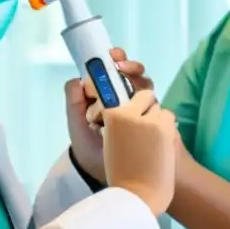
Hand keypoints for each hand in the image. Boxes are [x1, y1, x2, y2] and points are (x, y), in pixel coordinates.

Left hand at [65, 49, 152, 181]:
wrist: (105, 172)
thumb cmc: (89, 147)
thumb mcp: (77, 124)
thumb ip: (74, 102)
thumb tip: (77, 79)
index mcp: (104, 94)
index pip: (111, 70)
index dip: (113, 59)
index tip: (111, 56)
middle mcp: (123, 97)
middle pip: (131, 73)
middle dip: (130, 65)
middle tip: (121, 66)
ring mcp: (139, 108)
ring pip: (144, 85)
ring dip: (140, 78)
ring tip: (130, 80)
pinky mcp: (152, 120)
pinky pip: (155, 104)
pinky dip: (152, 100)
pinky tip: (146, 103)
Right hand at [102, 90, 177, 216]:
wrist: (138, 193)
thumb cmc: (120, 173)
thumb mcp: (108, 142)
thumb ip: (116, 123)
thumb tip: (128, 111)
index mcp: (111, 115)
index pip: (121, 94)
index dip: (127, 104)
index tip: (128, 118)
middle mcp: (128, 112)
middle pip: (143, 96)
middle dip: (144, 108)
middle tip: (142, 129)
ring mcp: (148, 118)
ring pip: (157, 107)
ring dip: (156, 117)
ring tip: (152, 137)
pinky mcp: (164, 127)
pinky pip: (168, 116)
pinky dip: (166, 125)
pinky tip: (161, 141)